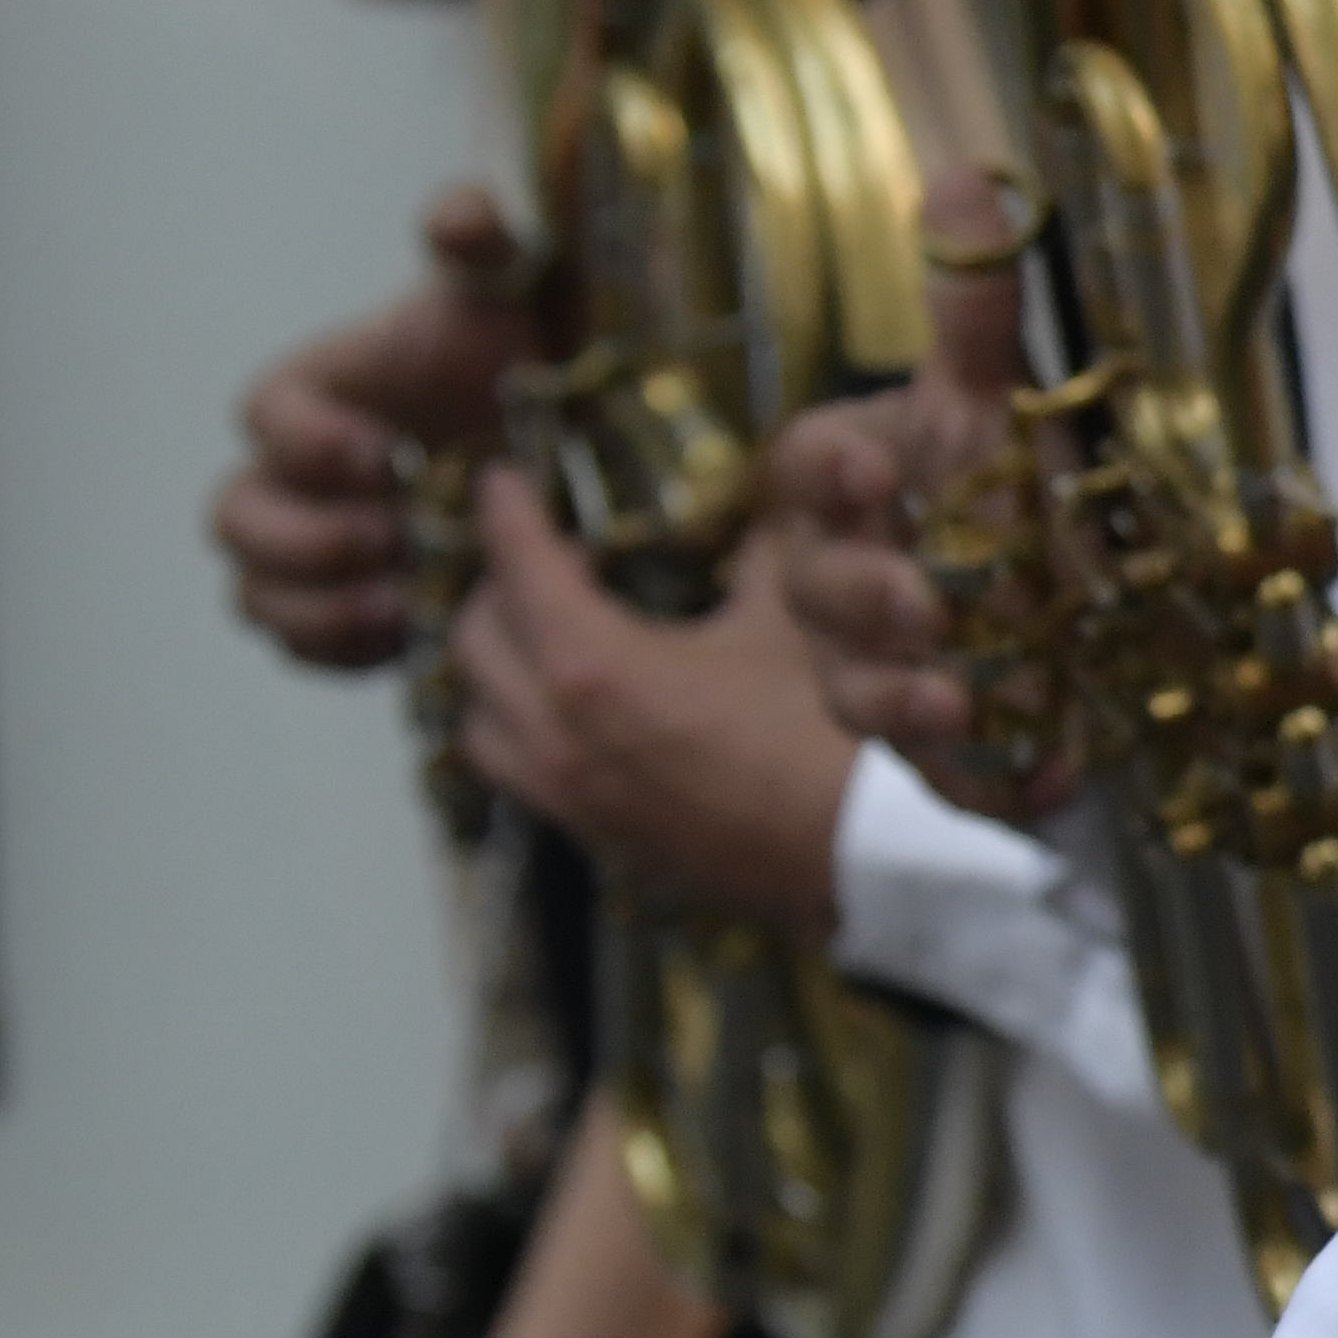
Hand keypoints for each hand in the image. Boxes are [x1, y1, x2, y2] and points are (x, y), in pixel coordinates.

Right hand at [210, 192, 537, 670]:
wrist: (555, 431)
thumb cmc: (515, 348)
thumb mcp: (506, 286)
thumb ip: (478, 236)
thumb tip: (456, 215)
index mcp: (314, 393)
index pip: (263, 417)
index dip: (309, 443)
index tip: (384, 455)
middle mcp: (294, 475)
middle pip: (235, 520)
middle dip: (304, 540)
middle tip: (391, 539)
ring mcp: (313, 546)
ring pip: (253, 594)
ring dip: (317, 608)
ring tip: (404, 603)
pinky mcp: (346, 608)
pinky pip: (301, 648)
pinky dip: (341, 653)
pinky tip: (410, 637)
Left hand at [448, 476, 861, 934]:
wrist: (863, 857)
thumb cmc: (826, 733)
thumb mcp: (791, 617)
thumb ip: (757, 548)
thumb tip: (755, 502)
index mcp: (593, 667)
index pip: (518, 567)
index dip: (505, 513)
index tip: (501, 480)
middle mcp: (555, 735)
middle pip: (474, 641)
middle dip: (501, 587)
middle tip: (550, 559)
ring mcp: (567, 796)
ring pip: (479, 718)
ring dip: (500, 668)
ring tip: (549, 638)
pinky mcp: (595, 838)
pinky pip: (519, 772)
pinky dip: (524, 727)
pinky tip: (582, 709)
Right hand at [770, 182, 1043, 798]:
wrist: (1056, 607)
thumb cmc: (1000, 481)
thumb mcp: (995, 397)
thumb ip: (976, 309)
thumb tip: (966, 172)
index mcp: (847, 489)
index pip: (806, 469)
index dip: (829, 473)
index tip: (873, 472)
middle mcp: (842, 582)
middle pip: (824, 591)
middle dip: (869, 598)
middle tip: (928, 604)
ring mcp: (882, 672)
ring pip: (863, 693)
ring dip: (908, 699)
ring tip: (965, 700)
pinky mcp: (943, 752)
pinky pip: (949, 776)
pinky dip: (995, 780)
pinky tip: (1050, 778)